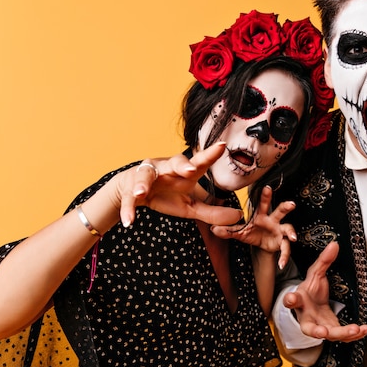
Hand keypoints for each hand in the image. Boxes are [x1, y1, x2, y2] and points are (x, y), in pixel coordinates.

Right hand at [112, 142, 242, 226]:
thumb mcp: (190, 207)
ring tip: (141, 192)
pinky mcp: (130, 189)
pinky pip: (128, 198)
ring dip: (143, 183)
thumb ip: (212, 212)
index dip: (210, 154)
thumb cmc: (167, 195)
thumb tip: (238, 216)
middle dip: (182, 165)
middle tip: (190, 170)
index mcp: (183, 171)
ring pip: (145, 175)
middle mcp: (166, 168)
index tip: (222, 146)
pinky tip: (129, 221)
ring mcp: (146, 176)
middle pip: (175, 163)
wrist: (134, 193)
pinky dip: (128, 209)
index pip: (199, 162)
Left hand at [211, 185, 296, 268]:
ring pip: (289, 228)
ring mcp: (280, 231)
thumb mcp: (240, 232)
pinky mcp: (282, 243)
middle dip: (286, 207)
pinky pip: (286, 249)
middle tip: (291, 204)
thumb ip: (228, 230)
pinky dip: (284, 256)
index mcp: (261, 216)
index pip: (263, 204)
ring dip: (291, 233)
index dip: (265, 196)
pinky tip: (282, 264)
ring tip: (293, 238)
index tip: (267, 188)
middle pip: (280, 212)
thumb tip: (213, 228)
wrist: (262, 246)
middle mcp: (273, 221)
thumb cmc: (252, 233)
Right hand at [283, 242, 366, 341]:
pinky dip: (353, 334)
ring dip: (341, 334)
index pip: (292, 300)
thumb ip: (324, 261)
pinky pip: (342, 336)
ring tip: (355, 330)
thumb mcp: (315, 274)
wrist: (311, 306)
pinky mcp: (332, 331)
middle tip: (324, 332)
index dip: (290, 300)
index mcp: (300, 300)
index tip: (291, 299)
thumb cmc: (310, 291)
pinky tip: (364, 329)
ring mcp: (319, 326)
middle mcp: (307, 317)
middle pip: (309, 328)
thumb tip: (334, 244)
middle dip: (316, 331)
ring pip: (328, 334)